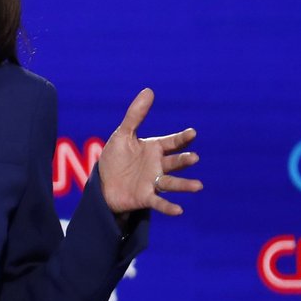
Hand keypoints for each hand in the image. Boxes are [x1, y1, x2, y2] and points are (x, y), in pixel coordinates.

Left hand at [98, 88, 201, 215]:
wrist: (102, 184)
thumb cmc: (116, 158)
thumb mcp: (123, 135)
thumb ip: (135, 115)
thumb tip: (149, 90)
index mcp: (154, 149)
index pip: (172, 142)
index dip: (182, 138)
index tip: (192, 133)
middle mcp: (158, 166)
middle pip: (174, 162)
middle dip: (183, 160)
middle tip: (193, 158)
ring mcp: (153, 182)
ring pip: (171, 183)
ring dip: (184, 185)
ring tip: (198, 186)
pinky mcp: (145, 197)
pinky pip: (158, 202)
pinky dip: (169, 207)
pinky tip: (179, 210)